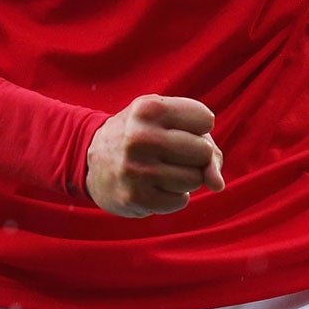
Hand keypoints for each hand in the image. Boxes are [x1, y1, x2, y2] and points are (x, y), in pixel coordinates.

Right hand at [85, 95, 223, 217]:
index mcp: (148, 108)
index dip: (196, 127)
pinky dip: (174, 196)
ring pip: (195, 179)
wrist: (91, 161)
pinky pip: (181, 200)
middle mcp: (140, 136)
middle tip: (170, 153)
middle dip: (194, 155)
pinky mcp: (136, 197)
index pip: (205, 119)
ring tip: (161, 170)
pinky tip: (154, 186)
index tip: (175, 128)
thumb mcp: (166, 124)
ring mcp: (137, 169)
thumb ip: (205, 145)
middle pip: (203, 151)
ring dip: (185, 178)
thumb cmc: (141, 137)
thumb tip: (217, 185)